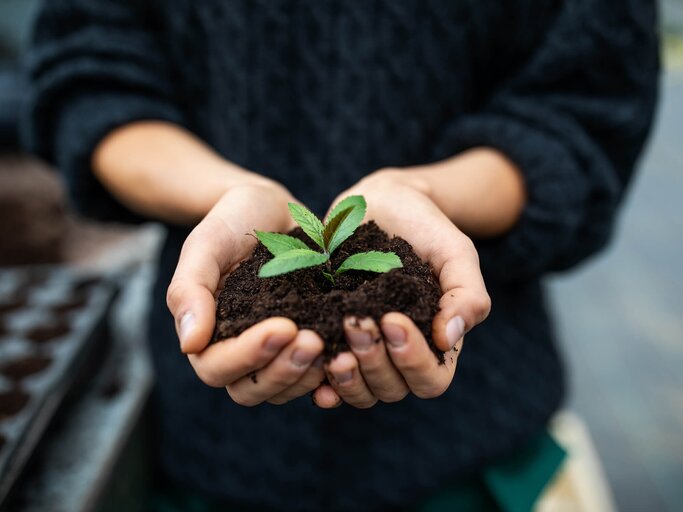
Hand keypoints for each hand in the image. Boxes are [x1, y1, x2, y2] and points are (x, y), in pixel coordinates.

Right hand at [167, 182, 325, 405]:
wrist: (271, 208)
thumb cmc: (232, 221)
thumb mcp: (206, 244)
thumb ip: (189, 290)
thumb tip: (190, 344)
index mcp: (207, 334)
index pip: (217, 367)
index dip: (248, 356)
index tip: (283, 327)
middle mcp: (238, 350)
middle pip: (250, 389)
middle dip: (283, 371)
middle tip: (314, 341)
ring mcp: (273, 352)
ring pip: (283, 389)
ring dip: (307, 375)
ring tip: (333, 346)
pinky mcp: (304, 343)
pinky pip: (313, 376)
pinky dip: (330, 374)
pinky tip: (350, 355)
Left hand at [312, 170, 490, 407]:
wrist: (382, 202)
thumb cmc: (425, 227)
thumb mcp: (455, 252)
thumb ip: (466, 294)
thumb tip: (450, 338)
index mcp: (435, 343)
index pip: (430, 379)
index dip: (412, 359)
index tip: (392, 319)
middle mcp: (399, 356)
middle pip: (391, 389)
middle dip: (374, 361)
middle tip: (355, 321)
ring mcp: (364, 351)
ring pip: (360, 391)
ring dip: (347, 376)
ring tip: (331, 347)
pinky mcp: (332, 340)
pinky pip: (326, 379)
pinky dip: (320, 383)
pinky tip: (312, 366)